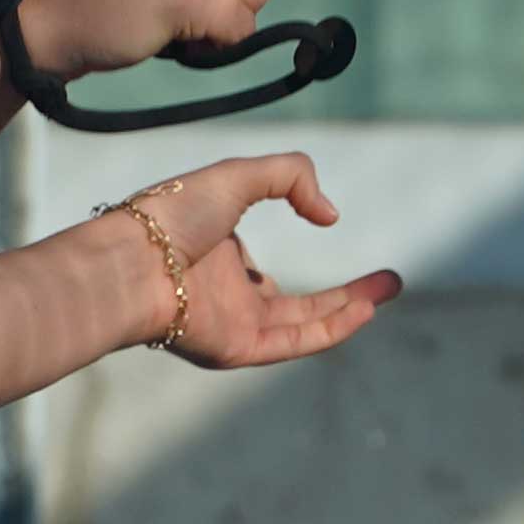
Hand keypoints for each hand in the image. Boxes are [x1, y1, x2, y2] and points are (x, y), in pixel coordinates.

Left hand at [108, 155, 403, 368]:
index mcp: (217, 256)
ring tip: (388, 289)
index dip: (292, 261)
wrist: (133, 261)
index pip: (262, 270)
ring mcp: (233, 323)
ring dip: (349, 309)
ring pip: (303, 322)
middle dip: (346, 294)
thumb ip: (290, 176)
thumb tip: (330, 217)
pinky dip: (332, 328)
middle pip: (298, 302)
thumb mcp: (238, 175)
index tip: (330, 226)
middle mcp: (227, 293)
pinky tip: (364, 310)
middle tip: (389, 282)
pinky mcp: (236, 348)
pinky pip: (294, 341)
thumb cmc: (172, 215)